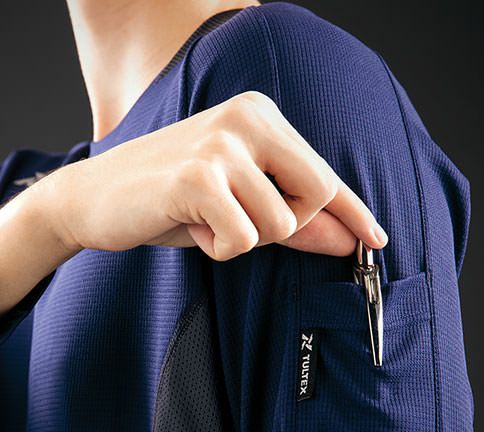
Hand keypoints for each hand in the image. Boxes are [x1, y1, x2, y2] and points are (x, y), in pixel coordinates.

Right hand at [40, 91, 387, 260]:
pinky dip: (220, 248)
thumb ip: (294, 220)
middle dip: (289, 223)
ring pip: (281, 223)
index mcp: (260, 117)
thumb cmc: (172, 200)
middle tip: (242, 218)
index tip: (374, 238)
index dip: (354, 210)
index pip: (323, 172)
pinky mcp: (198, 176)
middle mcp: (247, 119)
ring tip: (206, 219)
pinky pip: (243, 238)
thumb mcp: (240, 205)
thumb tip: (345, 240)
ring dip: (244, 237)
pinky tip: (192, 227)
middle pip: (317, 192)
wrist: (95, 197)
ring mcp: (222, 144)